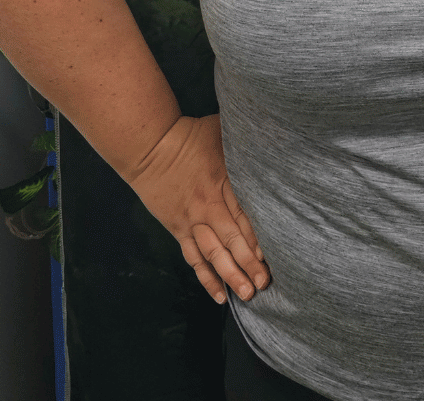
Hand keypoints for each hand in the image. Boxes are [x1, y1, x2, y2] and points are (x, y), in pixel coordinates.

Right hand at [126, 114, 269, 303]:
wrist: (150, 147)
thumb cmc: (191, 134)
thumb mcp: (224, 130)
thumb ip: (247, 138)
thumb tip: (273, 129)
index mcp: (223, 181)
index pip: (244, 214)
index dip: (258, 237)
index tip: (272, 256)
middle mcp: (208, 205)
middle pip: (231, 238)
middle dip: (249, 263)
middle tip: (265, 283)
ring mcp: (192, 220)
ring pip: (213, 254)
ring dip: (230, 275)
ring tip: (247, 295)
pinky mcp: (179, 229)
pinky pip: (194, 258)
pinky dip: (206, 277)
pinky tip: (219, 294)